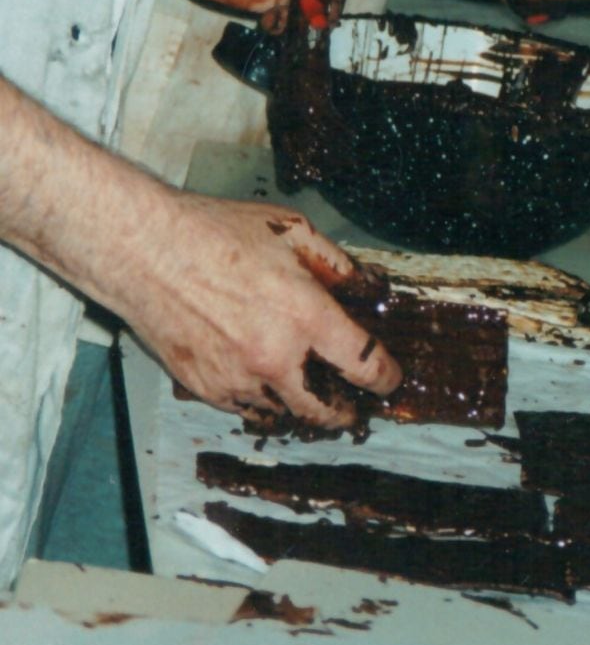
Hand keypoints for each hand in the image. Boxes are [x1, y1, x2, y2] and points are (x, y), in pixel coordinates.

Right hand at [124, 194, 400, 427]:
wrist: (144, 251)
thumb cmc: (214, 232)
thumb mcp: (291, 231)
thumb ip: (335, 265)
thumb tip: (365, 289)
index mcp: (305, 315)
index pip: (364, 365)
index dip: (385, 377)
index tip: (389, 380)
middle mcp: (275, 356)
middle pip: (326, 410)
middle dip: (346, 413)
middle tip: (353, 410)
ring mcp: (238, 378)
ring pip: (283, 414)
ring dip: (301, 409)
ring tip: (309, 399)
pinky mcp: (206, 388)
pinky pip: (245, 409)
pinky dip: (261, 403)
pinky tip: (264, 387)